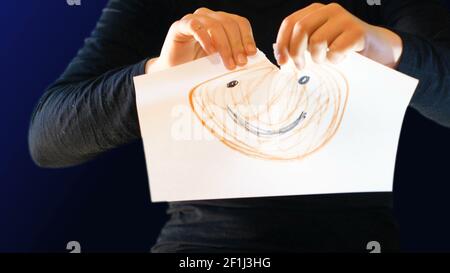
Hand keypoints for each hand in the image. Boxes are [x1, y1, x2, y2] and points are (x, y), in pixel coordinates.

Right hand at [146, 7, 256, 72]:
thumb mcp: (220, 60)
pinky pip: (195, 26)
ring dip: (224, 45)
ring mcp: (194, 19)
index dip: (247, 37)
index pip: (239, 23)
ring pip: (215, 25)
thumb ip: (233, 55)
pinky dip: (205, 38)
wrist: (173, 71)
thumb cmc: (197, 65)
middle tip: (240, 63)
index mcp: (221, 22)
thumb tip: (250, 58)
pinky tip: (211, 52)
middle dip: (237, 45)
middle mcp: (209, 17)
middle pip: (229, 23)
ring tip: (228, 63)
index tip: (251, 53)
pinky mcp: (179, 26)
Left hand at [275, 3, 402, 68]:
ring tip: (325, 60)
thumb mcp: (318, 43)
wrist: (376, 48)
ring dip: (317, 58)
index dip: (282, 43)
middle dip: (296, 52)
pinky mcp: (357, 31)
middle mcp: (329, 10)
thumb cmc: (342, 47)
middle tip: (300, 66)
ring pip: (317, 41)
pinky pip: (335, 50)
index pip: (290, 23)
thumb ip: (301, 44)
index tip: (282, 61)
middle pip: (300, 29)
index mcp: (315, 11)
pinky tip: (340, 59)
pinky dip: (334, 60)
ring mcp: (344, 19)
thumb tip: (282, 57)